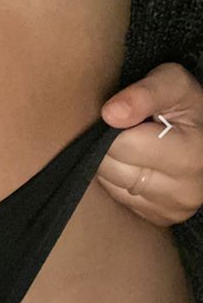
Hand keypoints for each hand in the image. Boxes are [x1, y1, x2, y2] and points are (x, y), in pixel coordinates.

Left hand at [98, 62, 202, 224]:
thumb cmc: (187, 105)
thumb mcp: (173, 83)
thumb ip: (143, 93)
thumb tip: (109, 114)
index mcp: (192, 155)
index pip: (124, 145)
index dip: (114, 125)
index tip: (125, 114)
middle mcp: (186, 191)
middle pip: (113, 168)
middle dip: (109, 144)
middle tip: (128, 129)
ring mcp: (174, 209)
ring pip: (110, 185)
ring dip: (111, 162)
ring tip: (133, 144)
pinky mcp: (161, 218)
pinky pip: (118, 199)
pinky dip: (118, 180)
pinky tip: (136, 163)